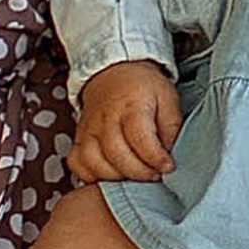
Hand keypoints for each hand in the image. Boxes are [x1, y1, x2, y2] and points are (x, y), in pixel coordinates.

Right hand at [69, 59, 182, 183]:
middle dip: (139, 172)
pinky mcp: (79, 138)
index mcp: (131, 106)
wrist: (114, 72)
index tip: (168, 166)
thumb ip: (171, 126)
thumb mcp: (167, 97)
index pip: (140, 138)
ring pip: (94, 162)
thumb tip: (170, 153)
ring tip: (134, 175)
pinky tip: (109, 174)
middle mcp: (106, 118)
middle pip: (117, 154)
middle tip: (154, 174)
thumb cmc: (142, 88)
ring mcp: (89, 129)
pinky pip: (77, 163)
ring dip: (116, 177)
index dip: (156, 158)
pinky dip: (91, 175)